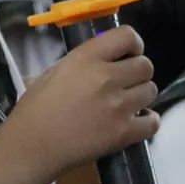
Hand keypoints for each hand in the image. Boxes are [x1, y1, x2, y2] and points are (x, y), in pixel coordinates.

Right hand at [3, 25, 158, 179]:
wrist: (31, 147)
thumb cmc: (35, 108)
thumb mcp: (55, 70)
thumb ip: (85, 61)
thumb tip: (108, 57)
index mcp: (87, 58)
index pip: (128, 36)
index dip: (133, 44)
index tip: (127, 54)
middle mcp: (107, 77)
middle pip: (145, 65)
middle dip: (137, 71)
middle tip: (125, 81)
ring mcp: (118, 106)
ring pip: (151, 90)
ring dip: (141, 95)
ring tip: (127, 102)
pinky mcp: (123, 133)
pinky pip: (153, 121)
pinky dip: (148, 120)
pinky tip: (135, 121)